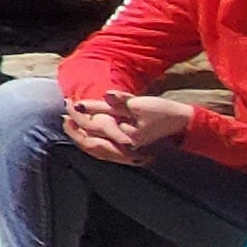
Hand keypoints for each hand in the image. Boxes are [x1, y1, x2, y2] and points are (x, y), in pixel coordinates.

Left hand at [65, 93, 196, 163]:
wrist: (183, 124)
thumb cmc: (164, 112)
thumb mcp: (140, 103)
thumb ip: (120, 100)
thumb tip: (104, 94)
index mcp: (125, 136)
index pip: (94, 125)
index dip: (79, 114)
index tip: (69, 103)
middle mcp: (124, 148)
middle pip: (90, 143)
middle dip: (74, 130)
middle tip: (64, 116)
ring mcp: (126, 152)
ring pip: (96, 150)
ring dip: (81, 138)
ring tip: (70, 124)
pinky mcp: (128, 152)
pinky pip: (104, 152)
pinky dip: (92, 144)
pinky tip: (86, 135)